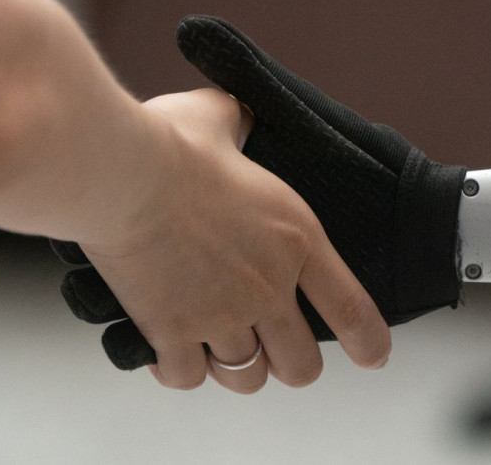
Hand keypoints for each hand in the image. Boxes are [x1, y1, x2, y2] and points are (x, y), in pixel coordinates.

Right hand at [56, 15, 467, 374]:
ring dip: (235, 366)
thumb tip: (234, 113)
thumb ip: (238, 122)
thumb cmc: (167, 141)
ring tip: (218, 348)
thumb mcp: (219, 118)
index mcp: (296, 239)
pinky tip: (168, 352)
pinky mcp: (170, 333)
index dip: (368, 342)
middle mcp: (267, 288)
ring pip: (246, 377)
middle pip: (300, 365)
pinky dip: (179, 370)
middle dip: (289, 362)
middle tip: (270, 346)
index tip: (373, 357)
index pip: (352, 309)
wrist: (117, 171)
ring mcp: (220, 316)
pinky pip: (186, 377)